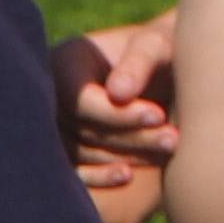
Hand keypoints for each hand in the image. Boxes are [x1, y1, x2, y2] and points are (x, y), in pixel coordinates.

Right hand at [55, 16, 176, 187]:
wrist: (163, 66)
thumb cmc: (161, 48)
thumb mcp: (155, 44)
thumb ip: (138, 63)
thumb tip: (117, 93)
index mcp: (64, 63)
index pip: (80, 101)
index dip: (117, 114)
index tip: (158, 115)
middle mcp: (50, 97)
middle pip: (83, 130)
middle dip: (131, 136)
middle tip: (173, 139)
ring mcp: (54, 125)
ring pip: (83, 153)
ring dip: (127, 156)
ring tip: (170, 149)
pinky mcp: (66, 149)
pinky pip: (74, 172)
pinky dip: (98, 177)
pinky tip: (127, 176)